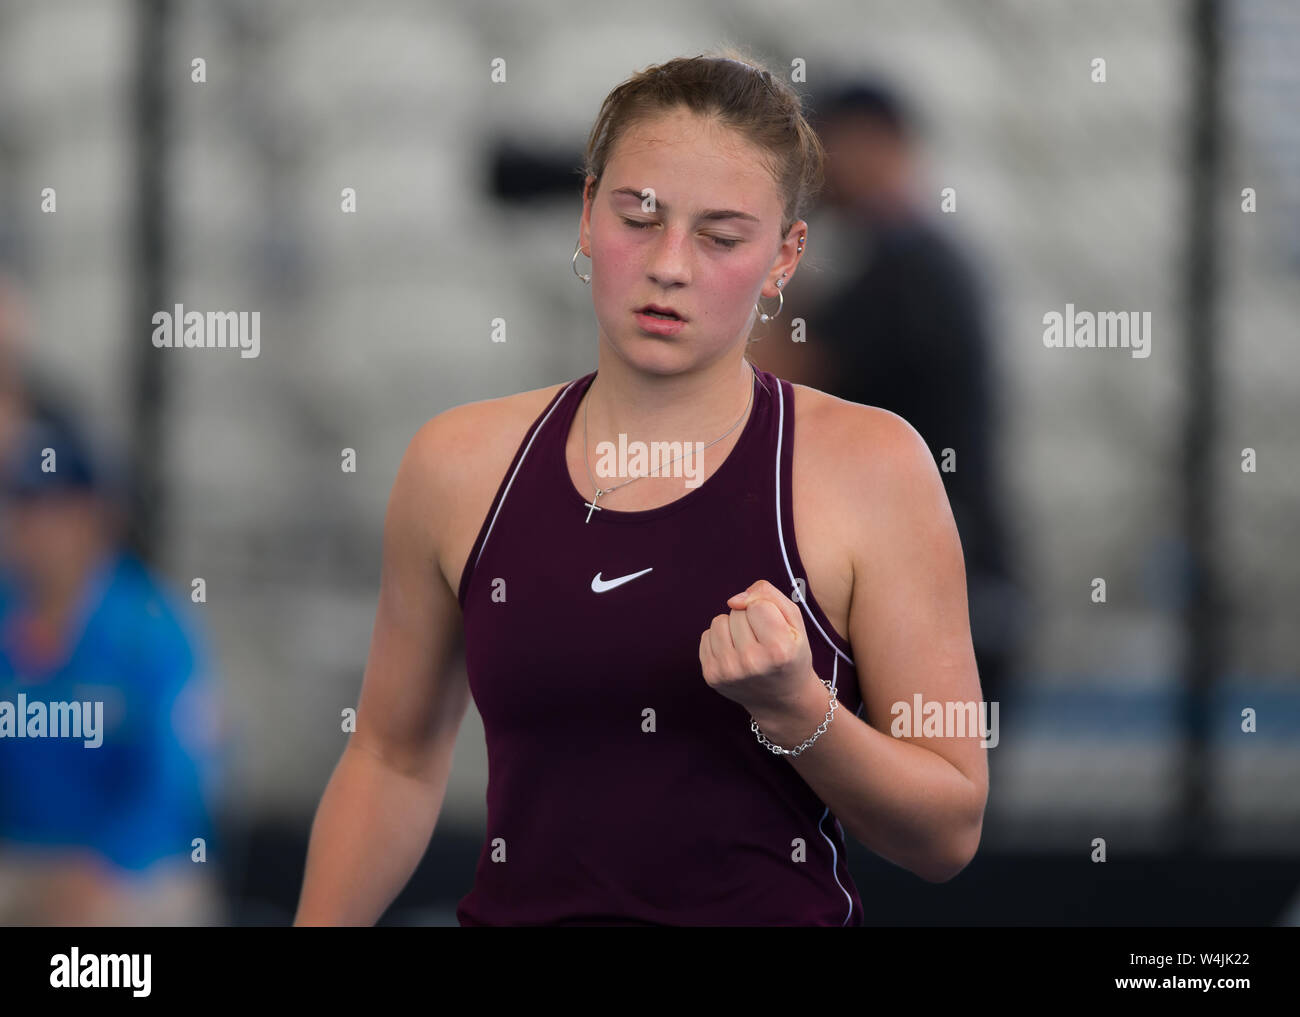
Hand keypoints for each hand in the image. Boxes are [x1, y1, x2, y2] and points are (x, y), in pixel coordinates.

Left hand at [699, 578, 816, 716]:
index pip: (758, 605)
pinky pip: (706, 636)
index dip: (767, 611)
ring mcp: (728, 671)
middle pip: (737, 612)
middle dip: (749, 620)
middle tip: (763, 641)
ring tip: (748, 645)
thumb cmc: (790, 655)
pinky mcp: (711, 675)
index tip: (776, 630)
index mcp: (779, 650)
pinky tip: (735, 655)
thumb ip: (769, 595)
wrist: (781, 699)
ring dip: (732, 627)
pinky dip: (720, 640)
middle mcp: (751, 663)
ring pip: (719, 621)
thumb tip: (733, 600)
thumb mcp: (794, 621)